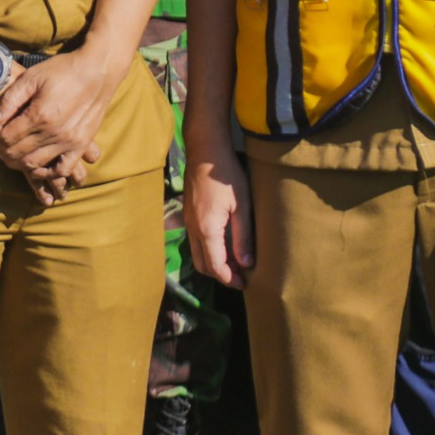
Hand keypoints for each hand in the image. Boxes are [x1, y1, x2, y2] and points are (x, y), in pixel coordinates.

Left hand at [0, 50, 114, 201]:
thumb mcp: (32, 77)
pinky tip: (38, 165)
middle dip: (2, 147)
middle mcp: (55, 133)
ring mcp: (69, 142)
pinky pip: (62, 169)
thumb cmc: (63, 70)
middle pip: (18, 153)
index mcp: (40, 115)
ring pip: (35, 164)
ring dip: (19, 161)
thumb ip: (11, 99)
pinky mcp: (81, 145)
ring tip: (12, 149)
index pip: (7, 137)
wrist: (97, 70)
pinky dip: (48, 173)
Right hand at [184, 131, 253, 286]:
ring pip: (197, 254)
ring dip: (214, 264)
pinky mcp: (188, 214)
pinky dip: (208, 251)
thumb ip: (243, 236)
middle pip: (203, 265)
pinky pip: (195, 242)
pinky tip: (223, 246)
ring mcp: (188, 221)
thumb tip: (246, 263)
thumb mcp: (241, 206)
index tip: (244, 284)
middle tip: (240, 277)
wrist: (205, 151)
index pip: (216, 265)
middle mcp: (193, 229)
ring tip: (234, 263)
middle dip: (220, 275)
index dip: (229, 278)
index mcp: (207, 229)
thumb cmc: (226, 176)